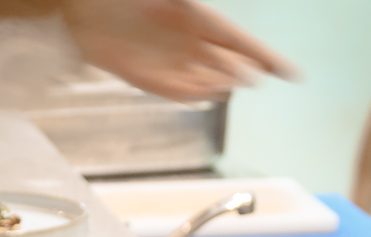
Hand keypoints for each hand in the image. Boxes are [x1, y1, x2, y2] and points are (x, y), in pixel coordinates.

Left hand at [62, 0, 297, 100]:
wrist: (79, 4)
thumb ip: (193, 6)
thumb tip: (217, 26)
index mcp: (198, 17)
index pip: (242, 42)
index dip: (266, 57)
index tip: (292, 74)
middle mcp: (187, 43)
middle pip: (228, 64)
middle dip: (243, 71)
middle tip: (254, 75)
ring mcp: (168, 62)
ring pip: (205, 81)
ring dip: (219, 83)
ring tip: (230, 81)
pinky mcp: (146, 79)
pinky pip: (176, 92)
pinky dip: (192, 93)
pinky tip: (205, 91)